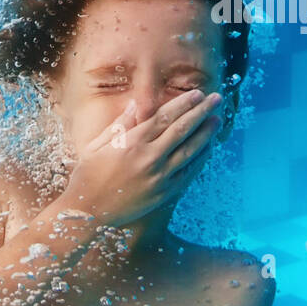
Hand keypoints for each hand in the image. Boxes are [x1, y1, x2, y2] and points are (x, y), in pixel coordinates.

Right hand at [59, 90, 222, 228]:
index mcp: (132, 142)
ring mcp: (159, 177)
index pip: (164, 117)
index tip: (197, 94)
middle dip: (201, 112)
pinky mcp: (164, 194)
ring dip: (206, 134)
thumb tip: (138, 104)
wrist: (89, 212)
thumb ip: (121, 123)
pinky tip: (208, 148)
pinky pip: (188, 173)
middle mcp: (149, 158)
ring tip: (217, 120)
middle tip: (216, 99)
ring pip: (190, 151)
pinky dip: (200, 159)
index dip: (183, 104)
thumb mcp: (98, 143)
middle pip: (182, 130)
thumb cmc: (89, 174)